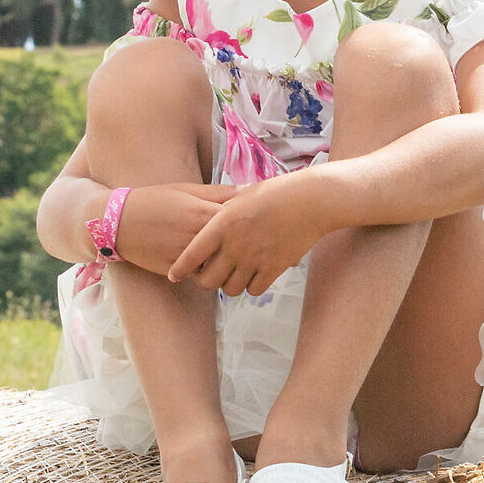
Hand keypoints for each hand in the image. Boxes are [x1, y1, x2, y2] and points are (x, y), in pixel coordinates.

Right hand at [117, 182, 240, 273]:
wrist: (117, 222)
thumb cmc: (154, 200)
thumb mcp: (185, 189)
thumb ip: (217, 192)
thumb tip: (247, 190)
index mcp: (202, 213)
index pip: (240, 219)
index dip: (250, 218)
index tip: (255, 217)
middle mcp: (196, 237)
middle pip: (234, 244)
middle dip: (242, 241)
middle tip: (250, 237)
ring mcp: (186, 257)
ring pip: (219, 264)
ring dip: (226, 258)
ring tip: (232, 252)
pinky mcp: (175, 271)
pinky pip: (201, 274)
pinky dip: (207, 268)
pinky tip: (209, 261)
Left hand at [168, 173, 339, 296]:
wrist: (310, 201)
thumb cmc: (276, 192)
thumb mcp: (242, 195)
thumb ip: (222, 211)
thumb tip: (208, 218)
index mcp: (223, 223)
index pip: (192, 254)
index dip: (180, 268)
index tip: (173, 275)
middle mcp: (235, 244)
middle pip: (208, 280)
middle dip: (205, 281)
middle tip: (208, 276)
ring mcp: (255, 258)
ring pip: (230, 289)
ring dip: (228, 285)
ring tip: (232, 275)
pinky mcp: (274, 268)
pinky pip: (254, 290)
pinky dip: (251, 286)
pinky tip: (253, 276)